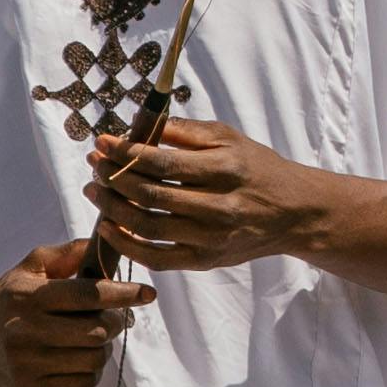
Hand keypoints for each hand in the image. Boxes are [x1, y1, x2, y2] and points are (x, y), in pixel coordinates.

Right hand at [0, 238, 133, 386]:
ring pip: (93, 360)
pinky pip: (82, 385)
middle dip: (116, 323)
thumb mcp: (27, 270)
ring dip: (103, 349)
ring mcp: (26, 366)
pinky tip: (78, 361)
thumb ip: (64, 254)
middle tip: (116, 319)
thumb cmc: (8, 302)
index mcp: (28, 297)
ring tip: (93, 340)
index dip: (123, 294)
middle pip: (97, 332)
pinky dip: (90, 372)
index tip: (148, 294)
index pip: (87, 294)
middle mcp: (24, 332)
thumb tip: (100, 242)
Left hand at [91, 117, 355, 275]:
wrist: (293, 212)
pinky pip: (156, 258)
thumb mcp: (229, 138)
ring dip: (112, 209)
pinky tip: (108, 226)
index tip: (103, 142)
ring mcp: (211, 238)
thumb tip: (139, 126)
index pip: (162, 162)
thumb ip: (185, 132)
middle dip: (113, 178)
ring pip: (147, 227)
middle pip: (150, 195)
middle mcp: (219, 206)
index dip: (126, 152)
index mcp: (225, 169)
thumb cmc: (255, 168)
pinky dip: (126, 245)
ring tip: (95, 191)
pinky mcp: (205, 261)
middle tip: (94, 164)